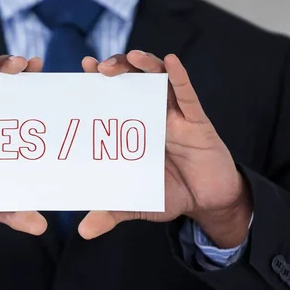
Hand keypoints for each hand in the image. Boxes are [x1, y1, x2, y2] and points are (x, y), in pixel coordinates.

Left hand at [78, 51, 252, 246]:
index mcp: (134, 129)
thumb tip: (84, 232)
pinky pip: (188, 95)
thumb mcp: (137, 203)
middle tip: (98, 68)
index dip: (97, 82)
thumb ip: (112, 212)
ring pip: (159, 79)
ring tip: (130, 57)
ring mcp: (175, 116)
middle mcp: (151, 115)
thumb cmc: (170, 194)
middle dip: (116, 67)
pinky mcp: (198, 122)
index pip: (112, 97)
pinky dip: (180, 77)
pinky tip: (171, 62)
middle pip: (132, 80)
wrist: (208, 202)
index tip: (81, 69)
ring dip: (144, 64)